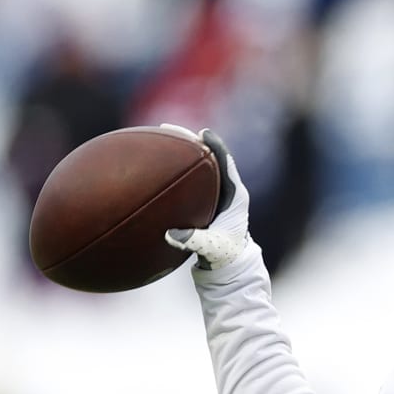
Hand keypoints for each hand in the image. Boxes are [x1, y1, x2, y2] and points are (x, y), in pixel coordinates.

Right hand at [164, 127, 254, 271]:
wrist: (231, 264)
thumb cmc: (225, 255)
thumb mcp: (211, 249)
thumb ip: (194, 241)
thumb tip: (171, 235)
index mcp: (236, 197)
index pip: (227, 164)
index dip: (216, 147)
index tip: (202, 133)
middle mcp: (227, 190)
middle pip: (210, 157)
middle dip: (191, 141)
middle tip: (169, 128)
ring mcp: (216, 193)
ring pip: (200, 164)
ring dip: (182, 150)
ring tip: (161, 136)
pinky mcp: (206, 198)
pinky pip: (192, 176)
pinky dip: (177, 166)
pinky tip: (157, 162)